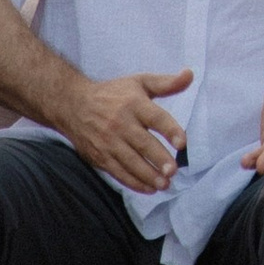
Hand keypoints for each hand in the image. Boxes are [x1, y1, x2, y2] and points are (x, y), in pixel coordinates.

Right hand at [65, 68, 191, 188]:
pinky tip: (149, 189)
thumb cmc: (112, 93)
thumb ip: (166, 83)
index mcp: (134, 103)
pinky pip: (118, 172)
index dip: (169, 130)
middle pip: (143, 143)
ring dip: (148, 175)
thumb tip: (190, 74)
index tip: (182, 143)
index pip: (155, 118)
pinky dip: (134, 182)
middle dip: (158, 158)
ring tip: (165, 184)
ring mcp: (109, 142)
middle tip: (173, 170)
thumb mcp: (139, 82)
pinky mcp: (100, 156)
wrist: (73, 105)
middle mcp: (120, 123)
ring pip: (130, 161)